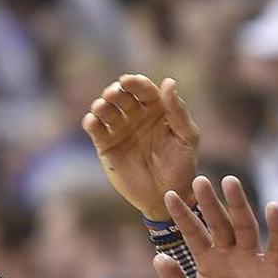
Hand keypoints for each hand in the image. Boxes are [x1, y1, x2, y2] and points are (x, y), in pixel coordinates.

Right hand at [82, 74, 198, 219]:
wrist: (166, 195)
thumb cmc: (182, 166)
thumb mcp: (186, 137)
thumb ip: (178, 111)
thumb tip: (168, 82)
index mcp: (156, 108)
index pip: (143, 89)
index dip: (135, 82)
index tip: (129, 81)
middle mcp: (135, 115)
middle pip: (121, 95)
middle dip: (115, 91)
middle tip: (113, 94)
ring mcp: (119, 129)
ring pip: (105, 109)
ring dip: (101, 104)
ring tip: (102, 107)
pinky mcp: (106, 145)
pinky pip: (95, 129)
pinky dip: (91, 122)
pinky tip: (92, 122)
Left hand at [153, 175, 277, 277]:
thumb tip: (158, 257)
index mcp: (208, 263)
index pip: (193, 234)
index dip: (182, 216)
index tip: (168, 196)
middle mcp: (230, 257)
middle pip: (219, 224)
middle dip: (208, 203)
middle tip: (198, 180)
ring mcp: (253, 262)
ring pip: (245, 227)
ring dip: (238, 205)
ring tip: (230, 182)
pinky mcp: (276, 272)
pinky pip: (277, 246)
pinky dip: (277, 227)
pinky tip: (273, 208)